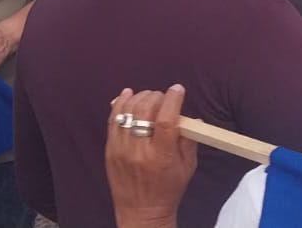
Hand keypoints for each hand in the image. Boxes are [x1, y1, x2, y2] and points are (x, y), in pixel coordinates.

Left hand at [106, 86, 195, 227]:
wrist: (141, 212)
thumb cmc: (169, 190)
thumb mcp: (188, 166)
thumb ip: (189, 139)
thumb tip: (191, 116)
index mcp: (162, 156)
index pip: (166, 120)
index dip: (172, 100)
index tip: (178, 89)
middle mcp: (139, 152)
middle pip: (145, 111)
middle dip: (157, 96)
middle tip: (164, 97)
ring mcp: (121, 151)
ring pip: (127, 112)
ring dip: (140, 98)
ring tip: (149, 97)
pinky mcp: (110, 151)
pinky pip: (112, 121)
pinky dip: (120, 104)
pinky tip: (128, 95)